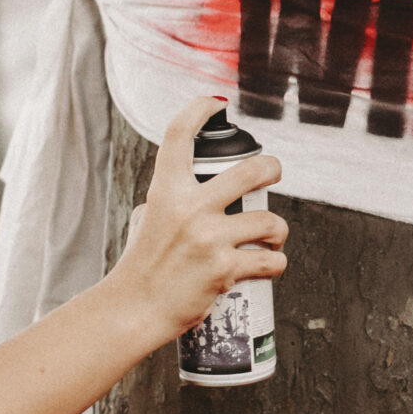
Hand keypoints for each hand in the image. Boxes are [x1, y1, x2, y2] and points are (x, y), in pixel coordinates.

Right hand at [110, 96, 289, 343]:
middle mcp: (189, 209)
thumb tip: (190, 191)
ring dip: (278, 231)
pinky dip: (276, 264)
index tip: (215, 104)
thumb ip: (168, 201)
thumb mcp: (145, 221)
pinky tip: (270, 265)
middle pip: (251, 170)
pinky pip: (271, 261)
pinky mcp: (225, 270)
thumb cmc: (141, 266)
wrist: (134, 309)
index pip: (180, 136)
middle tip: (273, 173)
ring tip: (272, 238)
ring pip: (270, 221)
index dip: (200, 111)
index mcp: (166, 192)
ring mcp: (209, 239)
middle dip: (272, 168)